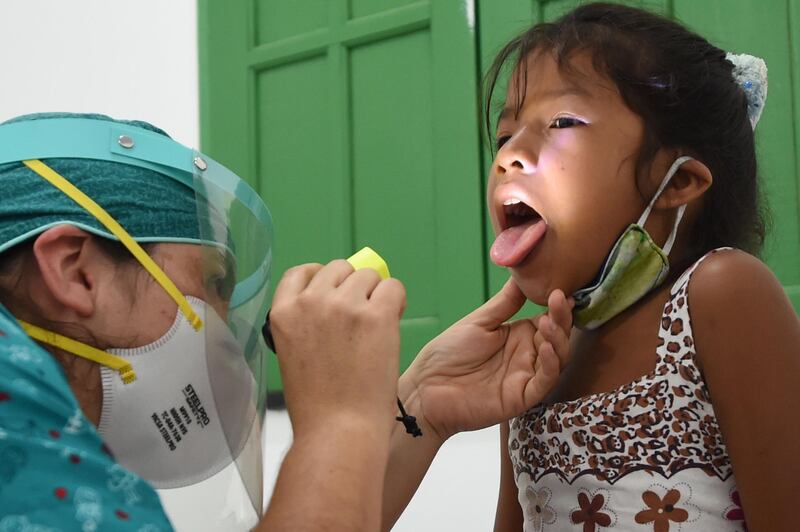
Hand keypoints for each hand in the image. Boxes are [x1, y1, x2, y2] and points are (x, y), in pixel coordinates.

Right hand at [269, 260, 406, 438]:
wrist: (338, 430)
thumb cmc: (318, 405)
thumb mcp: (294, 354)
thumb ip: (307, 323)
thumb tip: (336, 301)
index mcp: (283, 313)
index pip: (301, 272)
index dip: (321, 278)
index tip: (335, 291)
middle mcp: (311, 301)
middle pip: (339, 268)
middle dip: (352, 287)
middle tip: (361, 316)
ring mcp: (344, 306)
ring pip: (368, 275)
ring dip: (375, 294)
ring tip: (376, 327)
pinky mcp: (377, 315)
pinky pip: (393, 287)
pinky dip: (397, 300)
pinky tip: (393, 322)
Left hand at [402, 279, 572, 439]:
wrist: (425, 388)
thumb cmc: (447, 354)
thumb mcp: (478, 322)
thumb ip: (504, 304)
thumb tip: (521, 275)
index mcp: (518, 335)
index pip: (548, 319)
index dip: (557, 306)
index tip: (559, 291)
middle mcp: (526, 355)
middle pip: (557, 337)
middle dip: (561, 318)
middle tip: (559, 300)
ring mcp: (526, 376)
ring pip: (557, 358)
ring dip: (558, 339)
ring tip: (549, 321)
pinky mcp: (522, 397)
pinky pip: (545, 381)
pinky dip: (551, 364)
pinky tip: (547, 348)